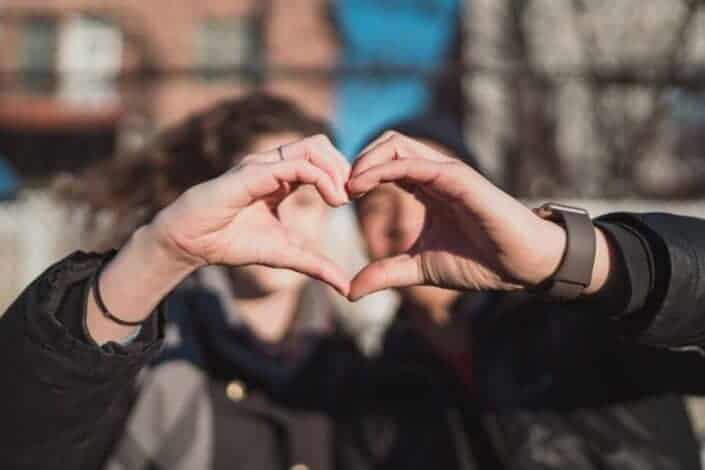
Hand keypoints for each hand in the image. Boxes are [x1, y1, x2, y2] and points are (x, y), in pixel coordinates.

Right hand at [149, 135, 351, 294]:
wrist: (190, 243)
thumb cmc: (230, 242)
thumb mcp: (284, 254)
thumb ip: (315, 265)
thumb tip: (345, 287)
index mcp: (281, 177)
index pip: (320, 158)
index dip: (342, 174)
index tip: (354, 200)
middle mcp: (273, 164)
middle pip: (320, 144)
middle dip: (344, 166)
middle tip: (353, 196)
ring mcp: (262, 165)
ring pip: (312, 147)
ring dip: (335, 169)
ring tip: (342, 199)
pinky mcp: (252, 173)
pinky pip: (295, 165)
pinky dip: (321, 178)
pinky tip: (332, 200)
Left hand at [346, 132, 569, 299]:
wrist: (521, 265)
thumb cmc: (478, 262)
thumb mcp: (419, 268)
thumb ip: (386, 273)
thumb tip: (349, 290)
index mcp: (426, 187)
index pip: (385, 163)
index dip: (358, 174)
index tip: (337, 199)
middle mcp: (435, 173)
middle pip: (387, 143)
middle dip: (357, 160)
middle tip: (338, 190)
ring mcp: (447, 172)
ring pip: (397, 144)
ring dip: (365, 160)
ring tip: (347, 187)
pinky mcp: (458, 178)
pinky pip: (415, 163)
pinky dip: (384, 168)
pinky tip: (363, 186)